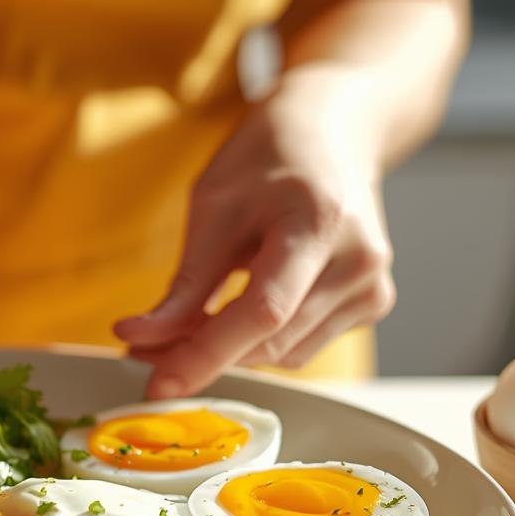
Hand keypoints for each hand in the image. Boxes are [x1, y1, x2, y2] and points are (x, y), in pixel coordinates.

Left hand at [114, 73, 396, 397]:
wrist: (334, 131)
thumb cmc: (271, 156)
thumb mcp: (214, 205)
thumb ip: (187, 282)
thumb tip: (141, 338)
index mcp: (319, 222)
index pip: (263, 311)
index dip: (205, 355)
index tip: (157, 384)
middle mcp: (359, 261)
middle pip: (272, 340)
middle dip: (202, 353)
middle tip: (144, 348)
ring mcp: (373, 286)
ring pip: (284, 353)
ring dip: (230, 350)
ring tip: (188, 322)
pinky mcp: (373, 303)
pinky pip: (302, 346)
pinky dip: (261, 340)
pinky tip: (242, 307)